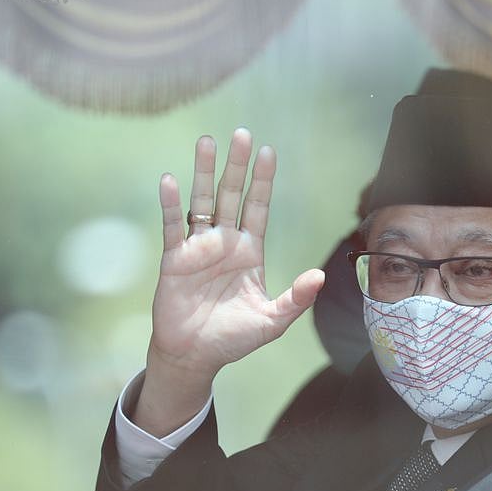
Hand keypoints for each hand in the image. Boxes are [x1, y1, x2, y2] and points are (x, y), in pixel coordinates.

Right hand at [134, 129, 323, 435]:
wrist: (195, 357)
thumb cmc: (234, 338)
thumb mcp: (272, 321)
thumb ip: (296, 299)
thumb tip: (321, 277)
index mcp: (250, 252)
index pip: (258, 207)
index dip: (262, 181)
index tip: (268, 151)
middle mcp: (225, 243)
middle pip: (232, 196)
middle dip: (237, 166)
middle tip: (242, 134)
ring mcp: (199, 249)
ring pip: (202, 202)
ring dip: (204, 173)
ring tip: (206, 142)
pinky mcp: (174, 260)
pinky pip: (172, 227)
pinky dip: (170, 204)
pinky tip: (171, 180)